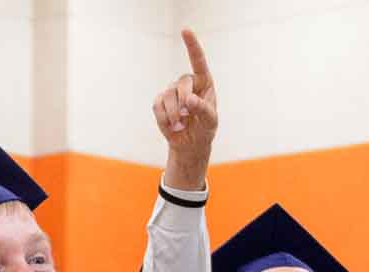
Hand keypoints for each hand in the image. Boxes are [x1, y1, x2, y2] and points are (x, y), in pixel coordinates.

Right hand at [155, 29, 217, 190]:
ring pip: (168, 96)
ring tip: (181, 126)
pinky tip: (173, 127)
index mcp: (204, 83)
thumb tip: (189, 100)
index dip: (192, 46)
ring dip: (175, 115)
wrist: (190, 144)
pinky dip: (165, 120)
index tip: (185, 30)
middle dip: (185, 102)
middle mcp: (187, 83)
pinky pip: (158, 106)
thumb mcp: (210, 122)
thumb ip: (203, 110)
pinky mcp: (160, 101)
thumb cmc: (205, 129)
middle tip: (188, 116)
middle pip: (182, 85)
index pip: (198, 61)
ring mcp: (172, 91)